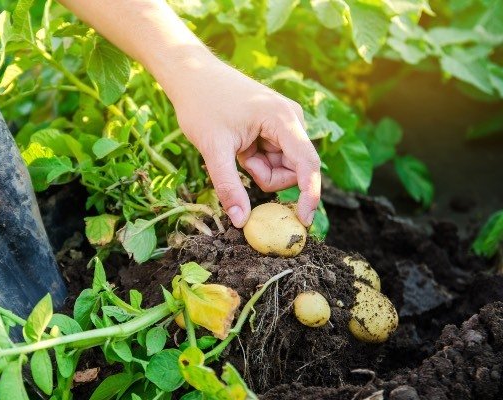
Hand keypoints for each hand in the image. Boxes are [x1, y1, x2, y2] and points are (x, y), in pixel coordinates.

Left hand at [166, 57, 320, 227]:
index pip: (308, 164)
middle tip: (241, 161)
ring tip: (238, 149)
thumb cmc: (202, 105)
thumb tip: (241, 221)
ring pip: (282, 167)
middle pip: (294, 170)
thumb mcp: (213, 149)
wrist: (193, 75)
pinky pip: (274, 158)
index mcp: (284, 119)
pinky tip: (240, 145)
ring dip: (260, 168)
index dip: (310, 195)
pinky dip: (256, 160)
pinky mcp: (277, 128)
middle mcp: (292, 120)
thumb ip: (228, 186)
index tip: (303, 221)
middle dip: (267, 175)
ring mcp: (286, 124)